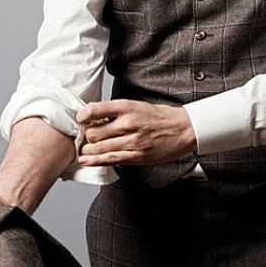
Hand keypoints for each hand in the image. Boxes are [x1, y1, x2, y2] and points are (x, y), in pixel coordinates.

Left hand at [77, 99, 196, 166]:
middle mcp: (128, 123)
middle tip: (89, 136)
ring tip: (88, 148)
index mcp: (127, 107)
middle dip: (87, 136)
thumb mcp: (137, 106)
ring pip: (98, 148)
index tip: (82, 119)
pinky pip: (110, 160)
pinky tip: (86, 160)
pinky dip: (95, 161)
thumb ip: (116, 112)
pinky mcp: (136, 156)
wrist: (183, 129)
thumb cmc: (160, 117)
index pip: (95, 110)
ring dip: (89, 150)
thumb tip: (95, 119)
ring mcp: (132, 141)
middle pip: (93, 133)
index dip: (83, 116)